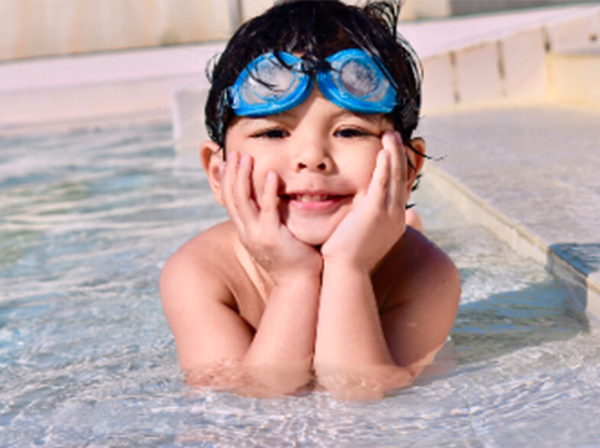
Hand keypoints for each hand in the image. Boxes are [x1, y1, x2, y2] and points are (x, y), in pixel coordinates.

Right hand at [220, 151, 321, 282]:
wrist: (299, 283)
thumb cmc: (292, 259)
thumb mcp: (274, 237)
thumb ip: (269, 220)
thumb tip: (271, 203)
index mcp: (245, 232)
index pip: (229, 201)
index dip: (227, 180)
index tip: (228, 161)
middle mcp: (246, 233)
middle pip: (232, 198)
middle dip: (232, 174)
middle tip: (234, 153)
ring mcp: (257, 236)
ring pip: (243, 201)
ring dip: (244, 177)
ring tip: (246, 158)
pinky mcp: (272, 238)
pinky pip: (268, 210)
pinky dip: (268, 192)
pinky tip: (271, 175)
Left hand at [321, 132, 407, 271]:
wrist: (346, 272)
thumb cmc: (348, 259)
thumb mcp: (361, 238)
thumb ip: (363, 224)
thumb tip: (358, 218)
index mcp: (393, 222)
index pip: (398, 189)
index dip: (399, 170)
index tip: (398, 153)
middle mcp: (396, 216)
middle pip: (401, 179)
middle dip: (400, 156)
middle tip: (397, 137)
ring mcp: (388, 214)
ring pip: (394, 177)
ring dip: (393, 154)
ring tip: (391, 136)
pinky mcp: (376, 211)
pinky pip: (382, 183)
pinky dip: (384, 166)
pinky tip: (384, 151)